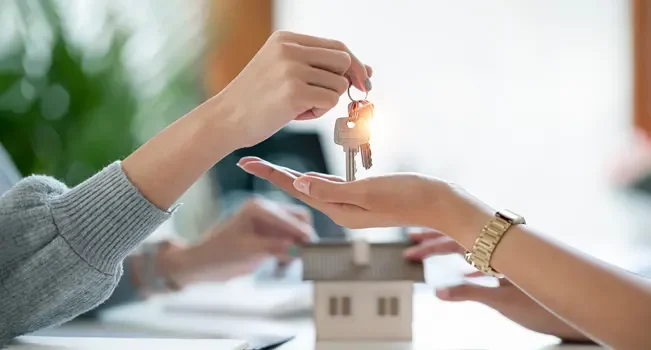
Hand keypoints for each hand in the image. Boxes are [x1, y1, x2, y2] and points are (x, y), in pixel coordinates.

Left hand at [162, 198, 314, 284]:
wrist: (201, 264)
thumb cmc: (218, 254)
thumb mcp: (248, 251)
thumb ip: (275, 248)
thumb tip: (300, 249)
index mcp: (259, 208)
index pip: (291, 217)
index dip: (303, 233)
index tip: (314, 249)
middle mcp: (266, 211)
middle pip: (297, 220)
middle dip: (302, 238)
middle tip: (303, 258)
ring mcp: (267, 223)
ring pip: (295, 232)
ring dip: (296, 247)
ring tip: (288, 265)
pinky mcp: (267, 236)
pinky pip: (288, 241)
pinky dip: (289, 253)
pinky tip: (281, 266)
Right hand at [213, 30, 372, 148]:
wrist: (226, 119)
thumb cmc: (256, 100)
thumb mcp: (282, 71)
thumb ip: (318, 67)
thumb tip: (364, 71)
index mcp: (286, 39)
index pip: (336, 46)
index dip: (354, 64)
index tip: (362, 81)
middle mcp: (289, 50)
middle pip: (344, 61)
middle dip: (348, 82)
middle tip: (335, 98)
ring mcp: (291, 70)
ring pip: (338, 85)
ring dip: (325, 102)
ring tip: (299, 107)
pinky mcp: (294, 93)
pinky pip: (330, 102)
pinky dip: (318, 113)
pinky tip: (296, 115)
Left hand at [237, 157, 492, 243]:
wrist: (438, 202)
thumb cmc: (408, 196)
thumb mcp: (369, 192)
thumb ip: (334, 190)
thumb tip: (301, 184)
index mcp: (338, 210)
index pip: (296, 189)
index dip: (270, 175)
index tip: (247, 162)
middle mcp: (341, 210)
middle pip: (299, 189)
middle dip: (274, 175)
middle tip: (248, 160)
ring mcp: (352, 205)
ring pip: (313, 188)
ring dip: (291, 177)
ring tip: (269, 166)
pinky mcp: (363, 197)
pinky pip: (331, 186)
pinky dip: (315, 178)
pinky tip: (308, 175)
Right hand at [403, 230, 591, 342]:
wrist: (576, 309)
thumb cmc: (543, 306)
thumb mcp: (501, 302)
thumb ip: (469, 294)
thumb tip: (439, 291)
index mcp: (495, 249)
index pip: (455, 238)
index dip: (430, 242)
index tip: (411, 244)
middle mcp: (499, 248)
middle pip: (459, 238)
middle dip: (434, 240)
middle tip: (411, 243)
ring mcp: (504, 258)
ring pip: (469, 248)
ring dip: (447, 250)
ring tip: (427, 251)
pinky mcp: (510, 271)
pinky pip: (481, 263)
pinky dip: (465, 266)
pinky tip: (459, 272)